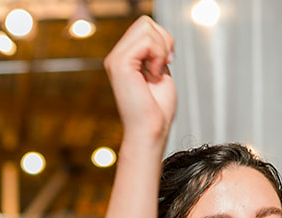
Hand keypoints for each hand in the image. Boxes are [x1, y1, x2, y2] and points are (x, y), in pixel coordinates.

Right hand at [105, 15, 176, 145]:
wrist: (151, 130)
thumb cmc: (157, 109)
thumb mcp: (159, 70)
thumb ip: (155, 51)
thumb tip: (159, 33)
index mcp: (124, 58)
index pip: (145, 26)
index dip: (163, 39)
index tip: (166, 62)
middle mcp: (116, 57)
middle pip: (145, 22)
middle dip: (163, 40)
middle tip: (163, 65)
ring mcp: (115, 60)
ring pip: (146, 27)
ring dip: (161, 48)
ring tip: (158, 70)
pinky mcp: (119, 65)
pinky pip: (146, 41)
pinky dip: (158, 55)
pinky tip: (154, 74)